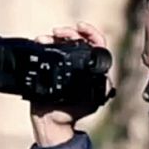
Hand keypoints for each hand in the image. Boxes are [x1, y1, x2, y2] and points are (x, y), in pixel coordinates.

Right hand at [31, 21, 111, 146]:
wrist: (52, 121)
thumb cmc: (74, 112)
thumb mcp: (92, 102)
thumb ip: (101, 90)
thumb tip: (107, 80)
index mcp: (93, 68)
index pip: (97, 43)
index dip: (90, 32)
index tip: (80, 27)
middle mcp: (79, 62)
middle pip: (77, 38)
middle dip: (68, 32)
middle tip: (59, 33)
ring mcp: (64, 62)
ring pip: (62, 42)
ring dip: (54, 37)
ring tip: (46, 38)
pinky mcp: (50, 65)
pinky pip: (48, 50)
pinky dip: (45, 44)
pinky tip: (41, 42)